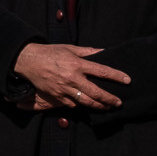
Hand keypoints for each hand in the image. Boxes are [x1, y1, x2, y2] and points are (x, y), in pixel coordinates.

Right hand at [14, 42, 129, 110]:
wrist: (28, 61)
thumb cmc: (50, 53)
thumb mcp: (70, 48)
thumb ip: (88, 52)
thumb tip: (104, 52)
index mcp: (77, 64)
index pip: (102, 71)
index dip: (116, 76)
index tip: (127, 80)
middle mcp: (72, 78)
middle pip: (96, 92)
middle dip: (110, 99)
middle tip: (118, 102)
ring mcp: (64, 88)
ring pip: (85, 101)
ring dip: (98, 105)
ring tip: (107, 107)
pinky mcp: (56, 96)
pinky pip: (72, 104)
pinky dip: (80, 105)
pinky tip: (86, 105)